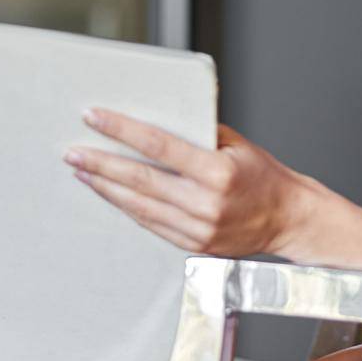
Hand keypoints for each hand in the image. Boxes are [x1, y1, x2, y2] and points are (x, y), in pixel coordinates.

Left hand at [65, 109, 313, 257]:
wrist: (289, 218)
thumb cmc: (265, 176)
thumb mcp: (237, 144)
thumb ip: (200, 132)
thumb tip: (163, 115)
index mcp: (217, 171)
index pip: (159, 145)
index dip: (122, 130)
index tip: (95, 117)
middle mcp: (206, 202)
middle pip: (140, 179)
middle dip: (101, 163)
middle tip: (73, 151)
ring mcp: (198, 228)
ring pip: (140, 206)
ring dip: (107, 188)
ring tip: (83, 172)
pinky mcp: (194, 245)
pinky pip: (152, 224)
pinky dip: (128, 208)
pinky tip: (111, 195)